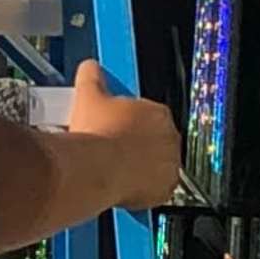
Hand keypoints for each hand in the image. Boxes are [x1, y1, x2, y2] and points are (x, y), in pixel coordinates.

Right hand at [61, 61, 186, 218]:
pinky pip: (157, 190)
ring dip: (141, 167)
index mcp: (158, 112)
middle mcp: (170, 138)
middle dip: (137, 145)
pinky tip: (124, 186)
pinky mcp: (165, 189)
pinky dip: (145, 190)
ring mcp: (170, 165)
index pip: (150, 115)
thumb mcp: (90, 95)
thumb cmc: (98, 133)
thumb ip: (92, 77)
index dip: (131, 123)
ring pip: (157, 166)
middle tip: (114, 148)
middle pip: (155, 141)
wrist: (97, 167)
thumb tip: (89, 68)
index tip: (117, 127)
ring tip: (117, 169)